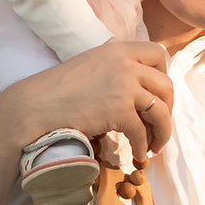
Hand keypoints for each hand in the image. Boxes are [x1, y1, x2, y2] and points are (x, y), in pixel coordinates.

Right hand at [9, 38, 172, 166]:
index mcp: (118, 49)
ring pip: (160, 110)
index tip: (158, 94)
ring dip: (162, 132)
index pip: (159, 54)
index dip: (164, 76)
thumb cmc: (56, 89)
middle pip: (166, 85)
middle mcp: (125, 63)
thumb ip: (114, 68)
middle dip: (168, 109)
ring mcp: (124, 86)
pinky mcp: (119, 110)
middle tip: (158, 125)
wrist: (36, 105)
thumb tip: (135, 87)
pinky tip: (136, 155)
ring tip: (153, 146)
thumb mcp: (90, 65)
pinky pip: (142, 131)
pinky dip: (142, 146)